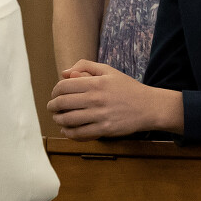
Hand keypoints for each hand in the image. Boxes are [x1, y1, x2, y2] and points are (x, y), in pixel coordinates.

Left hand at [48, 60, 182, 137]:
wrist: (148, 106)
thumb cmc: (127, 88)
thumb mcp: (109, 71)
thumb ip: (86, 66)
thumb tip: (65, 73)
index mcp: (95, 83)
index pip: (63, 86)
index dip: (54, 92)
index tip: (55, 95)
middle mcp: (95, 99)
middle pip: (62, 103)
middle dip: (52, 106)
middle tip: (52, 108)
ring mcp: (99, 115)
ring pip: (68, 120)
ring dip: (58, 120)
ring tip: (58, 119)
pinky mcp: (104, 129)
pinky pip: (79, 134)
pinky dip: (69, 133)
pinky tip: (67, 131)